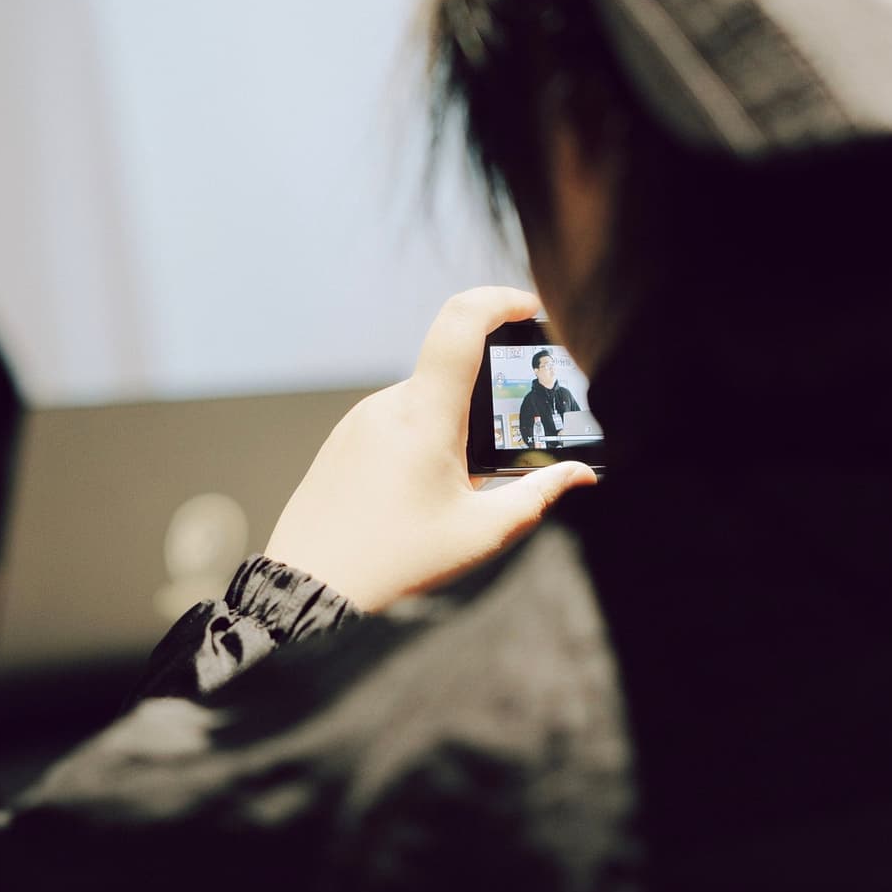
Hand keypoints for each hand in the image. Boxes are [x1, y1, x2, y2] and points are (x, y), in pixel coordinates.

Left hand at [264, 286, 597, 612]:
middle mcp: (388, 405)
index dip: (500, 300)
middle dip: (488, 402)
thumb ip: (539, 495)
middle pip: (451, 374)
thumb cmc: (396, 565)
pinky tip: (422, 496)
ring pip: (424, 404)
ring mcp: (359, 420)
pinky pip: (394, 424)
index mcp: (424, 415)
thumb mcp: (481, 533)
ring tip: (459, 491)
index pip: (461, 323)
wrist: (311, 591)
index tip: (529, 307)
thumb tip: (580, 474)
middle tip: (509, 446)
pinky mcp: (343, 440)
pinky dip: (422, 444)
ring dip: (453, 430)